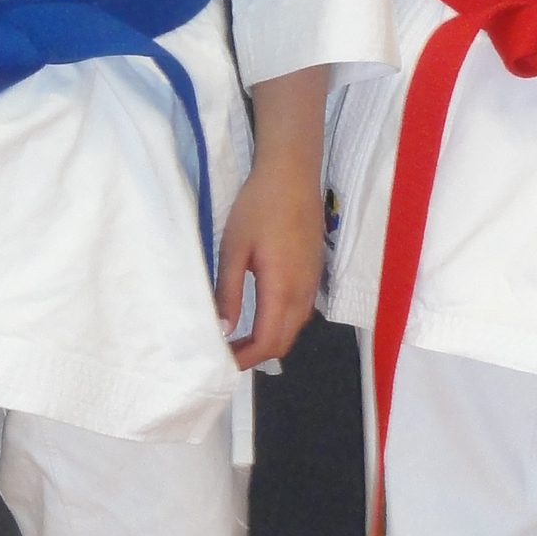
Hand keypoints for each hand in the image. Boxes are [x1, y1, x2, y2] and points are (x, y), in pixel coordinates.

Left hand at [214, 64, 327, 371]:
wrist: (292, 174)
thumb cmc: (258, 207)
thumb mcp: (234, 249)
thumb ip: (229, 293)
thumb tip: (223, 331)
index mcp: (282, 289)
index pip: (268, 342)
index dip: (245, 359)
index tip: (221, 361)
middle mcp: (303, 292)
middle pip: (284, 341)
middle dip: (257, 355)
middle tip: (226, 353)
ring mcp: (313, 283)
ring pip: (295, 328)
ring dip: (270, 340)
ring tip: (239, 339)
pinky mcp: (315, 272)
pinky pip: (301, 311)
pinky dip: (281, 324)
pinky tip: (261, 314)